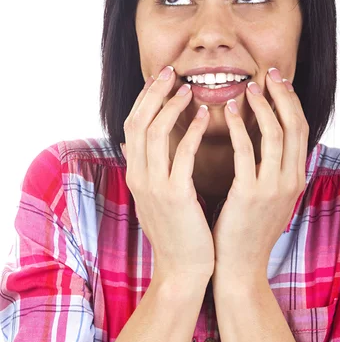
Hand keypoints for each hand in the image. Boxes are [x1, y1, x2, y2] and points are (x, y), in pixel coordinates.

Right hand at [121, 66, 214, 284]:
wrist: (183, 270)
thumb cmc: (178, 231)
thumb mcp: (156, 196)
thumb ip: (148, 167)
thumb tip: (136, 142)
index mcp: (135, 174)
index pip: (133, 125)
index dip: (145, 99)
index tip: (161, 78)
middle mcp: (139, 176)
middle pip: (138, 121)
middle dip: (153, 93)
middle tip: (170, 71)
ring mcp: (154, 186)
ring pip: (155, 132)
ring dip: (172, 106)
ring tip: (189, 88)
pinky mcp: (175, 195)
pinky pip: (181, 154)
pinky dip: (191, 130)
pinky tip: (204, 115)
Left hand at [211, 68, 309, 283]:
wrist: (239, 268)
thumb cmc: (246, 230)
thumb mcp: (268, 197)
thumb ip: (269, 169)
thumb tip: (262, 140)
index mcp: (295, 179)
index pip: (300, 129)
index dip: (291, 102)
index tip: (278, 81)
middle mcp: (291, 180)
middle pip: (295, 125)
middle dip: (283, 95)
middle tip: (269, 73)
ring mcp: (274, 188)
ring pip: (276, 133)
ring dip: (262, 105)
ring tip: (247, 87)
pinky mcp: (251, 194)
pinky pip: (246, 150)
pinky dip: (240, 126)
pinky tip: (228, 110)